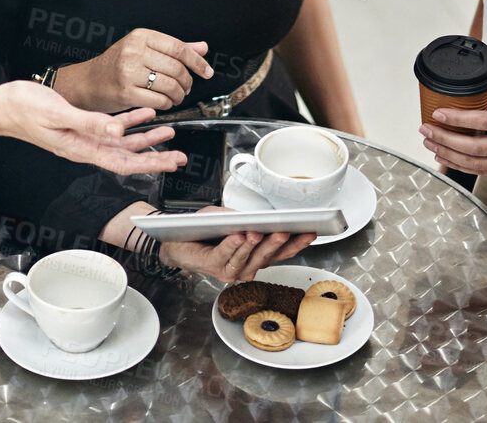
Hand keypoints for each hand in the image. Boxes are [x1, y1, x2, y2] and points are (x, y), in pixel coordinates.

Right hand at [0, 82, 185, 175]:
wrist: (2, 106)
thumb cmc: (24, 109)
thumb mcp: (60, 114)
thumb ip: (90, 123)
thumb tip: (119, 131)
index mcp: (81, 148)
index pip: (124, 163)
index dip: (151, 165)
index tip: (173, 164)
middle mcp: (85, 147)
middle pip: (128, 157)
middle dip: (156, 156)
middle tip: (180, 155)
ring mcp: (82, 138)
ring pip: (122, 142)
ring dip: (146, 137)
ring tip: (169, 131)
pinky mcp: (79, 127)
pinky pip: (109, 128)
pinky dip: (129, 121)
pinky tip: (142, 114)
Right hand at [59, 29, 212, 111]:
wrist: (87, 83)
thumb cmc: (115, 66)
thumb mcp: (143, 50)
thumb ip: (173, 49)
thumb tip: (202, 48)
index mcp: (141, 36)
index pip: (178, 48)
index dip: (197, 62)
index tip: (206, 72)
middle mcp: (134, 51)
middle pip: (176, 68)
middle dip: (187, 82)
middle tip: (186, 88)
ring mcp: (128, 71)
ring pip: (170, 85)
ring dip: (178, 95)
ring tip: (176, 96)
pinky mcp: (125, 92)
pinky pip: (159, 100)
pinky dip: (167, 104)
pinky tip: (164, 103)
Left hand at [156, 208, 315, 282]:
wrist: (175, 239)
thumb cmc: (204, 229)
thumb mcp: (228, 217)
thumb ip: (244, 218)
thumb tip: (258, 219)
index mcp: (255, 256)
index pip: (281, 251)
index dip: (296, 243)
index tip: (311, 232)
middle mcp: (246, 267)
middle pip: (266, 256)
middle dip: (277, 244)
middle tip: (287, 231)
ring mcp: (230, 269)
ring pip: (247, 258)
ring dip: (254, 245)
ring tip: (260, 232)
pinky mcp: (212, 265)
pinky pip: (224, 255)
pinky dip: (232, 245)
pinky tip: (238, 235)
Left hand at [419, 82, 486, 176]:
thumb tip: (472, 87)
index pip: (485, 121)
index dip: (459, 119)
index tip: (439, 113)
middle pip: (475, 147)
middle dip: (446, 139)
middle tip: (426, 129)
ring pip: (475, 163)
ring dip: (448, 154)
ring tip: (429, 142)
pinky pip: (480, 171)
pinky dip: (458, 165)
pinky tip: (443, 156)